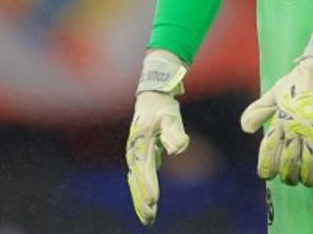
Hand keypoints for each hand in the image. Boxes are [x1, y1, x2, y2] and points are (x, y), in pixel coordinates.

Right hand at [126, 50, 188, 225]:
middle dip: (142, 200)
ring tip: (148, 217)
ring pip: (136, 181)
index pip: (144, 169)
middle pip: (137, 180)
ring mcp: (135, 153)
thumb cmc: (163, 106)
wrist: (152, 95)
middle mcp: (134, 151)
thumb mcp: (171, 116)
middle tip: (150, 218)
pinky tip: (146, 202)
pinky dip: (141, 190)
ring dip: (141, 199)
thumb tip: (178, 148)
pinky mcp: (140, 154)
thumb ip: (174, 132)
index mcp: (140, 143)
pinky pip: (139, 177)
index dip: (148, 186)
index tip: (154, 201)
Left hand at [240, 17, 312, 186]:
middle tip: (290, 179)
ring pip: (312, 165)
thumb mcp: (274, 93)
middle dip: (288, 177)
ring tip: (307, 179)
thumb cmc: (296, 80)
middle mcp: (297, 127)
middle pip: (289, 164)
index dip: (266, 169)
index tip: (268, 176)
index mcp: (281, 120)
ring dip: (308, 177)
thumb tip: (245, 129)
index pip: (269, 153)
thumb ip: (259, 110)